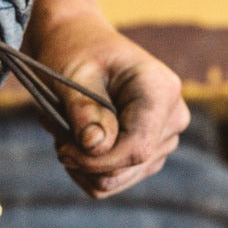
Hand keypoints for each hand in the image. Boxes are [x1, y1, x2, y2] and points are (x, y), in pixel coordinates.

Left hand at [32, 12, 189, 198]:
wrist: (80, 44)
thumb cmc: (76, 52)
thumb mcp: (72, 75)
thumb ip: (84, 110)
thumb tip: (96, 145)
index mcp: (161, 90)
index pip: (137, 147)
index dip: (96, 160)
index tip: (62, 149)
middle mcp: (173, 117)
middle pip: (128, 167)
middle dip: (84, 158)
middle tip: (54, 128)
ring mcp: (164, 138)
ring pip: (117, 180)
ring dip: (81, 162)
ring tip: (62, 128)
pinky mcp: (149, 154)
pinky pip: (112, 182)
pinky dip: (85, 168)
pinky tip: (72, 139)